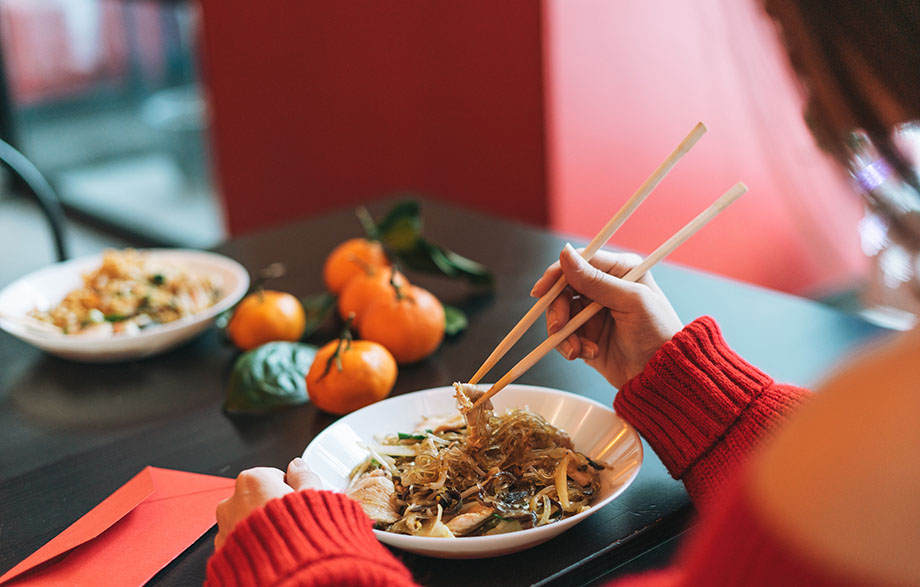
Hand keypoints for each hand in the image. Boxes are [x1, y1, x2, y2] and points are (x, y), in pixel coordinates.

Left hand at [214, 457, 322, 549]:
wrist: (280, 576)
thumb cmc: (294, 538)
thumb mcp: (312, 498)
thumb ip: (304, 476)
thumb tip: (299, 466)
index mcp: (253, 481)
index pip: (273, 476)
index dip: (289, 490)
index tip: (297, 502)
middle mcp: (232, 501)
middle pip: (256, 496)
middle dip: (271, 507)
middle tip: (292, 522)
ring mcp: (224, 527)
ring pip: (244, 519)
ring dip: (259, 527)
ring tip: (281, 540)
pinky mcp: (221, 551)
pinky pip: (238, 541)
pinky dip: (250, 544)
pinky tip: (268, 551)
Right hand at [531, 244, 682, 388]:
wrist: (661, 376)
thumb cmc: (658, 334)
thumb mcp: (630, 302)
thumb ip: (596, 280)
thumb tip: (565, 254)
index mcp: (619, 271)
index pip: (579, 262)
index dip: (556, 275)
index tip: (541, 290)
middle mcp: (604, 289)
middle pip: (563, 290)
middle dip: (558, 310)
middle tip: (560, 326)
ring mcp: (594, 313)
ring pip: (560, 314)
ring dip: (564, 333)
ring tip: (578, 348)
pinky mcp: (587, 335)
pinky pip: (564, 336)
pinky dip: (570, 345)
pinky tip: (587, 353)